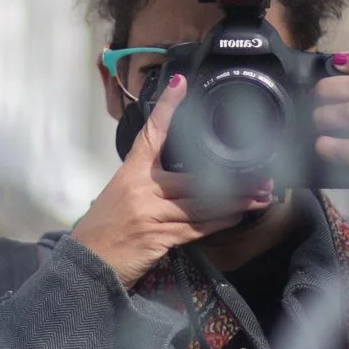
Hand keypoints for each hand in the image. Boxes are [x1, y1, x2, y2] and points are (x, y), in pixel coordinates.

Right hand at [71, 75, 273, 284]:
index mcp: (130, 173)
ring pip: (201, 203)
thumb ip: (147, 183)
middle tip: (260, 176)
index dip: (166, 108)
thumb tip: (181, 176)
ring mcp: (150, 213)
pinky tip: (236, 216)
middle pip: (193, 178)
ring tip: (259, 197)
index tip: (180, 85)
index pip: (151, 134)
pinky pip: (196, 228)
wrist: (87, 263)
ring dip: (234, 202)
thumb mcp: (118, 195)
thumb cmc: (102, 228)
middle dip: (231, 179)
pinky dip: (219, 222)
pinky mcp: (159, 237)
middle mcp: (141, 189)